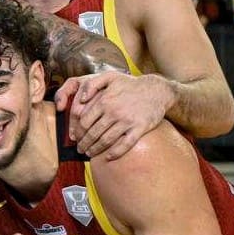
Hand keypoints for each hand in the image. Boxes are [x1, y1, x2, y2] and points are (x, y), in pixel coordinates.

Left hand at [54, 73, 172, 160]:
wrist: (157, 90)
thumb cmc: (130, 84)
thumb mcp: (109, 77)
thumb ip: (91, 84)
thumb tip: (80, 99)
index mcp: (104, 101)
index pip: (84, 121)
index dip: (77, 131)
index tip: (75, 137)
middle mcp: (114, 111)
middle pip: (93, 133)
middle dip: (84, 143)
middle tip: (80, 149)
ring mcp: (127, 120)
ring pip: (106, 140)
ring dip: (95, 149)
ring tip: (90, 153)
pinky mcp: (140, 128)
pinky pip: (125, 144)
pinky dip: (115, 153)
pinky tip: (108, 157)